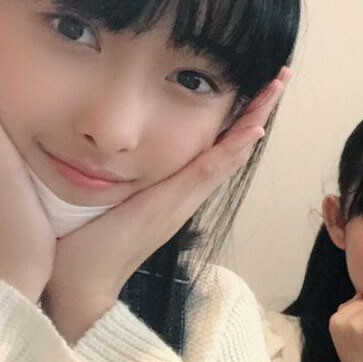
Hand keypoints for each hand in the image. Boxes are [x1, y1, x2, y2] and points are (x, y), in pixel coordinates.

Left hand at [45, 67, 288, 341]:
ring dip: (256, 120)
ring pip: (230, 153)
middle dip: (259, 110)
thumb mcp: (103, 197)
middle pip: (233, 145)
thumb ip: (109, 173)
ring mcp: (183, 200)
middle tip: (281, 76)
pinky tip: (252, 128)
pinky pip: (210, 172)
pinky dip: (234, 150)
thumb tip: (98, 144)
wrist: (81, 285)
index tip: (254, 84)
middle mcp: (186, 193)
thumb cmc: (82, 244)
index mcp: (174, 189)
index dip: (237, 116)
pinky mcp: (172, 205)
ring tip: (276, 88)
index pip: (214, 145)